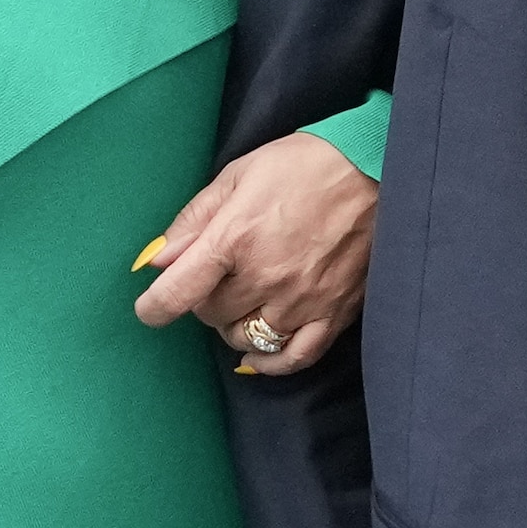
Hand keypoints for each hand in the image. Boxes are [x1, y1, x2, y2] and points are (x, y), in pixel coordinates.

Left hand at [135, 130, 378, 371]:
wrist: (377, 167)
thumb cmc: (305, 164)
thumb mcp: (239, 175)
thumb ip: (194, 219)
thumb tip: (157, 260)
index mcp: (236, 237)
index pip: (178, 292)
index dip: (153, 307)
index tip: (149, 309)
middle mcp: (266, 276)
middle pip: (211, 315)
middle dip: (204, 300)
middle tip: (218, 278)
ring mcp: (302, 300)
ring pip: (245, 338)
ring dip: (234, 325)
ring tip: (243, 301)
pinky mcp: (335, 312)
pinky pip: (294, 357)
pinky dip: (269, 363)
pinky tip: (257, 355)